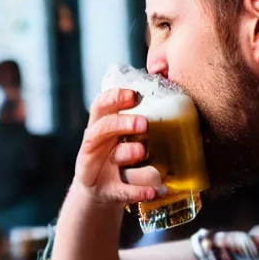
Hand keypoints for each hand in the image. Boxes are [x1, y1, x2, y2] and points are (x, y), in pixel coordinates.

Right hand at [73, 88, 164, 204]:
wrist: (102, 190)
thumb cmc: (120, 153)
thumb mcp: (127, 132)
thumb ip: (144, 104)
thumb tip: (161, 68)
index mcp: (102, 125)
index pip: (101, 105)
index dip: (114, 98)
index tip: (134, 95)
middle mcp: (96, 143)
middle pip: (101, 128)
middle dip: (121, 124)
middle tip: (144, 124)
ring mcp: (98, 167)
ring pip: (111, 157)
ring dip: (127, 153)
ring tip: (144, 152)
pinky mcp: (104, 190)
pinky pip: (121, 190)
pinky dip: (136, 191)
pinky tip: (152, 191)